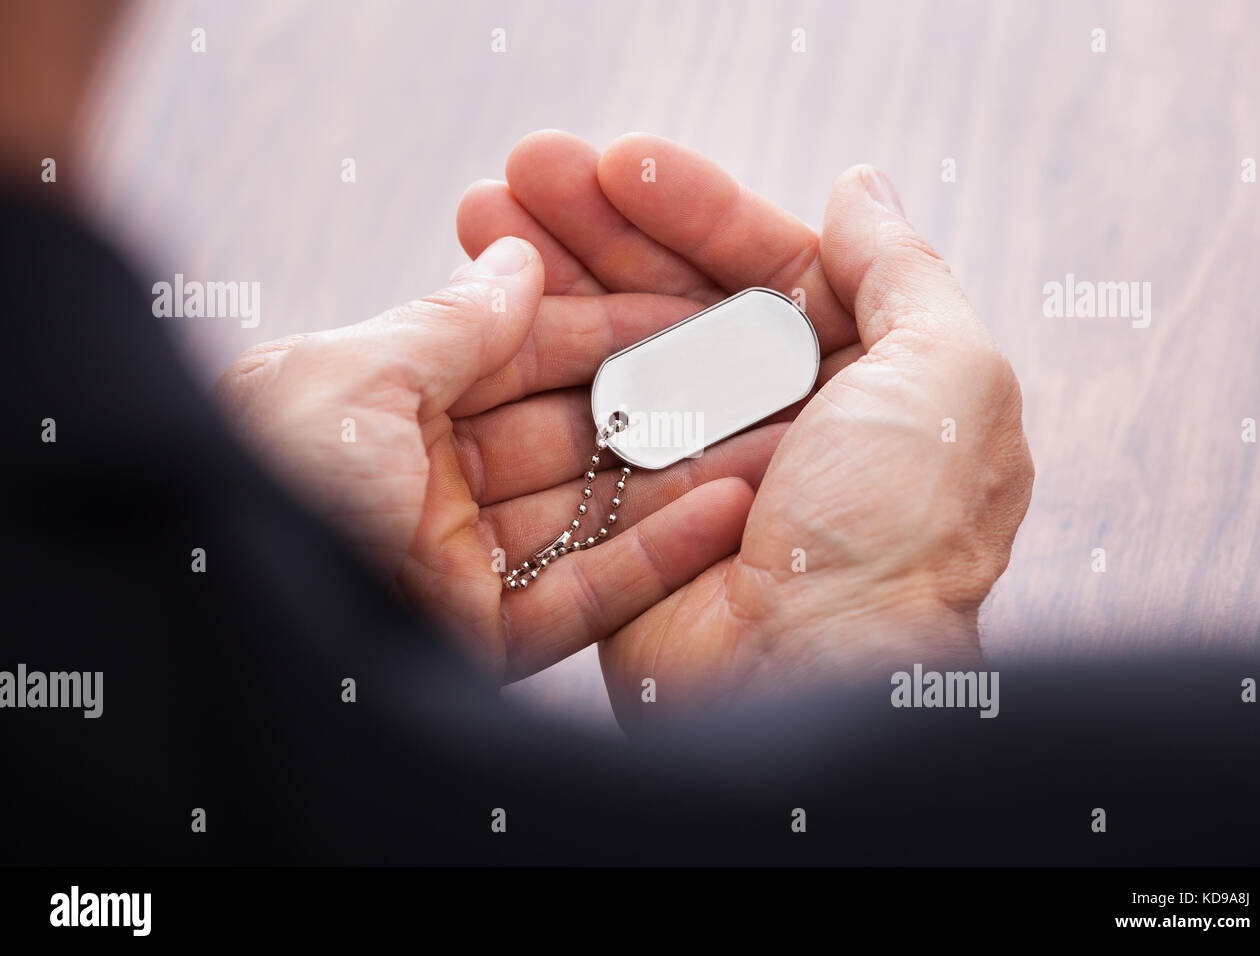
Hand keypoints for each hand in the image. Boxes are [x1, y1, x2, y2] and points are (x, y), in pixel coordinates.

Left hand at [215, 238, 782, 683]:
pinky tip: (733, 510)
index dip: (608, 330)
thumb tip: (517, 258)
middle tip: (755, 375)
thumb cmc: (265, 481)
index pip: (522, 356)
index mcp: (384, 408)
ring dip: (681, 478)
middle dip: (661, 404)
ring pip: (591, 513)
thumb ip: (446, 323)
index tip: (695, 310)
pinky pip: (586, 596)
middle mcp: (427, 482)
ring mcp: (459, 564)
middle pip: (571, 434)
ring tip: (773, 440)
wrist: (227, 624)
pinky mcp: (483, 643)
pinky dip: (660, 558)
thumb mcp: (348, 379)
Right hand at [457, 132, 1033, 724]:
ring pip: (619, 351)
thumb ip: (905, 272)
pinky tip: (490, 307)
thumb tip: (861, 186)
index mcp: (863, 379)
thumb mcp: (946, 378)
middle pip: (678, 298)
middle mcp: (782, 420)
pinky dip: (535, 369)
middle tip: (525, 169)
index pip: (769, 266)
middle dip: (602, 228)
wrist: (813, 685)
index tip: (618, 160)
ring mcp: (702, 469)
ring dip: (552, 280)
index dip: (695, 208)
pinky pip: (580, 427)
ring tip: (484, 211)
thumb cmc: (898, 536)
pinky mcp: (633, 519)